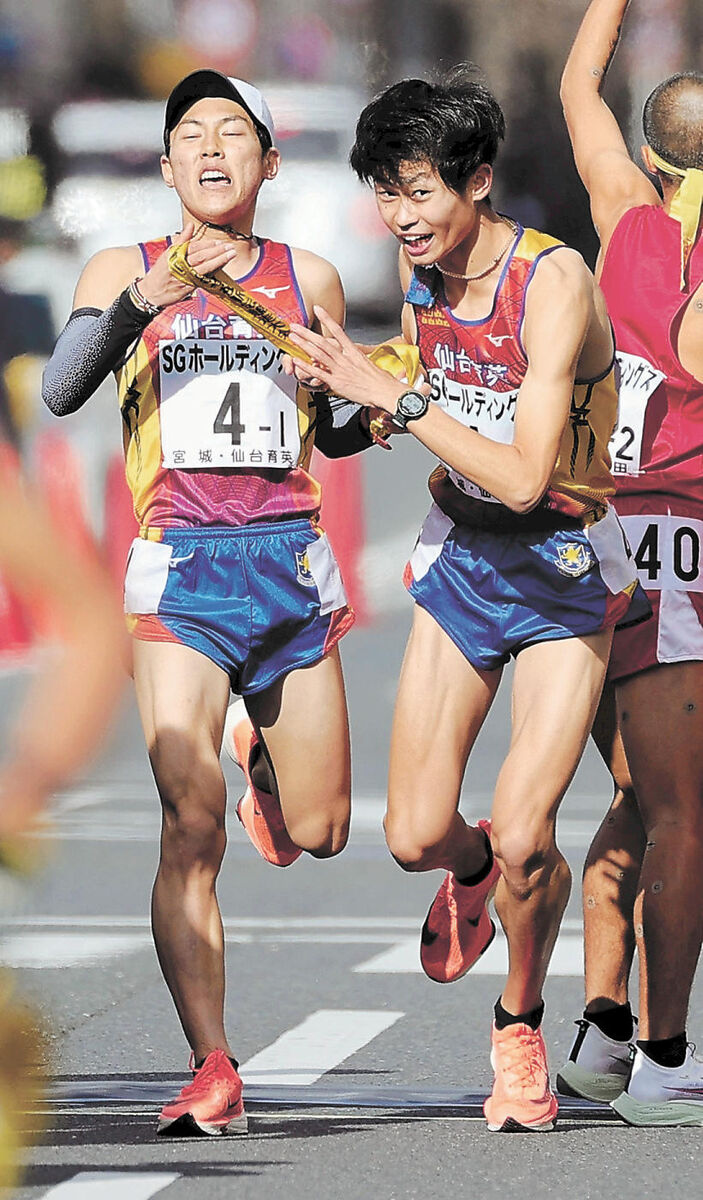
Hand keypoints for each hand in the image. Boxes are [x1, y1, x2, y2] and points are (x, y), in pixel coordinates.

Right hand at [138, 223, 240, 308]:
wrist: (151, 293)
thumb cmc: (160, 273)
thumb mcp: (168, 253)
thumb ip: (182, 240)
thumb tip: (191, 226)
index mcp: (175, 254)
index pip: (194, 247)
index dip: (207, 244)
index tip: (219, 241)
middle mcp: (180, 265)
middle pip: (201, 256)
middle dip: (217, 251)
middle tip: (229, 247)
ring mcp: (185, 277)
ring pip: (204, 267)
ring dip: (219, 260)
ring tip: (230, 255)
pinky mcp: (188, 288)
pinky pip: (203, 279)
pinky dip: (213, 273)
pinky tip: (222, 269)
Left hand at [289, 307, 407, 413]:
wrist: (385, 391)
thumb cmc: (380, 381)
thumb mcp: (369, 363)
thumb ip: (357, 359)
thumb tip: (354, 357)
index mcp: (353, 352)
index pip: (338, 331)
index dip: (327, 319)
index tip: (318, 310)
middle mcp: (345, 358)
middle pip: (323, 342)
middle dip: (307, 333)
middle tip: (295, 326)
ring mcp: (340, 369)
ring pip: (318, 354)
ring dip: (304, 345)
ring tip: (293, 338)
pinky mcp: (337, 382)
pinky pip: (318, 373)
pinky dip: (306, 366)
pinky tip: (297, 361)